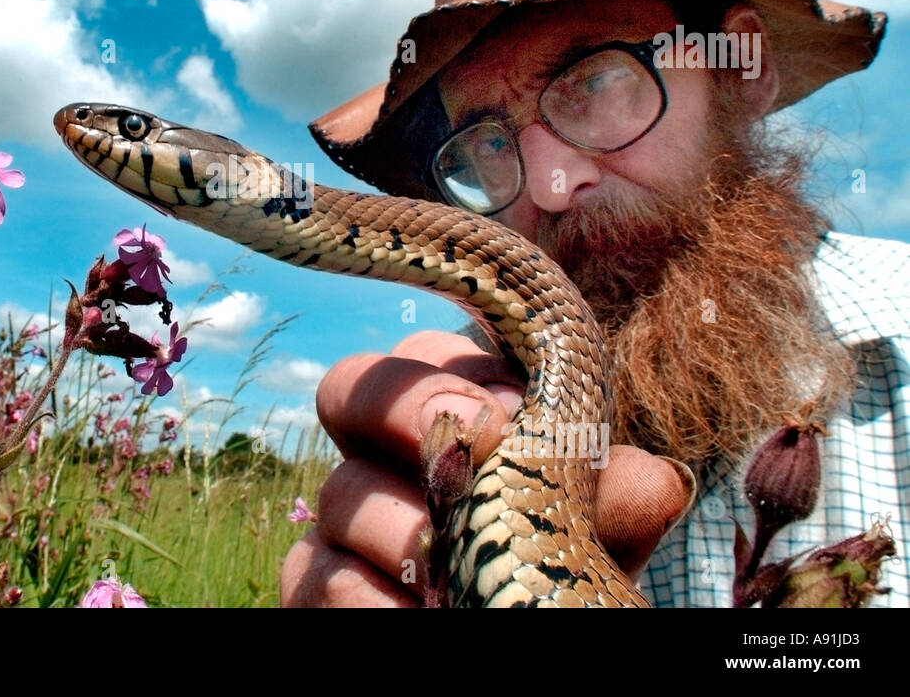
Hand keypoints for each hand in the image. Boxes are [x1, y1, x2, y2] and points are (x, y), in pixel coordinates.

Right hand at [279, 330, 696, 605]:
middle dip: (404, 407)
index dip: (459, 370)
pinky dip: (366, 597)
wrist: (534, 616)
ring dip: (403, 528)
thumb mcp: (603, 524)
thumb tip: (650, 480)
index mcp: (452, 408)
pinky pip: (314, 572)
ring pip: (340, 491)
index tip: (517, 412)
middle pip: (348, 386)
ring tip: (457, 569)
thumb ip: (616, 491)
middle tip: (470, 443)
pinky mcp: (321, 583)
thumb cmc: (566, 559)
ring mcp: (348, 517)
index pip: (424, 350)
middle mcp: (387, 451)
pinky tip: (420, 612)